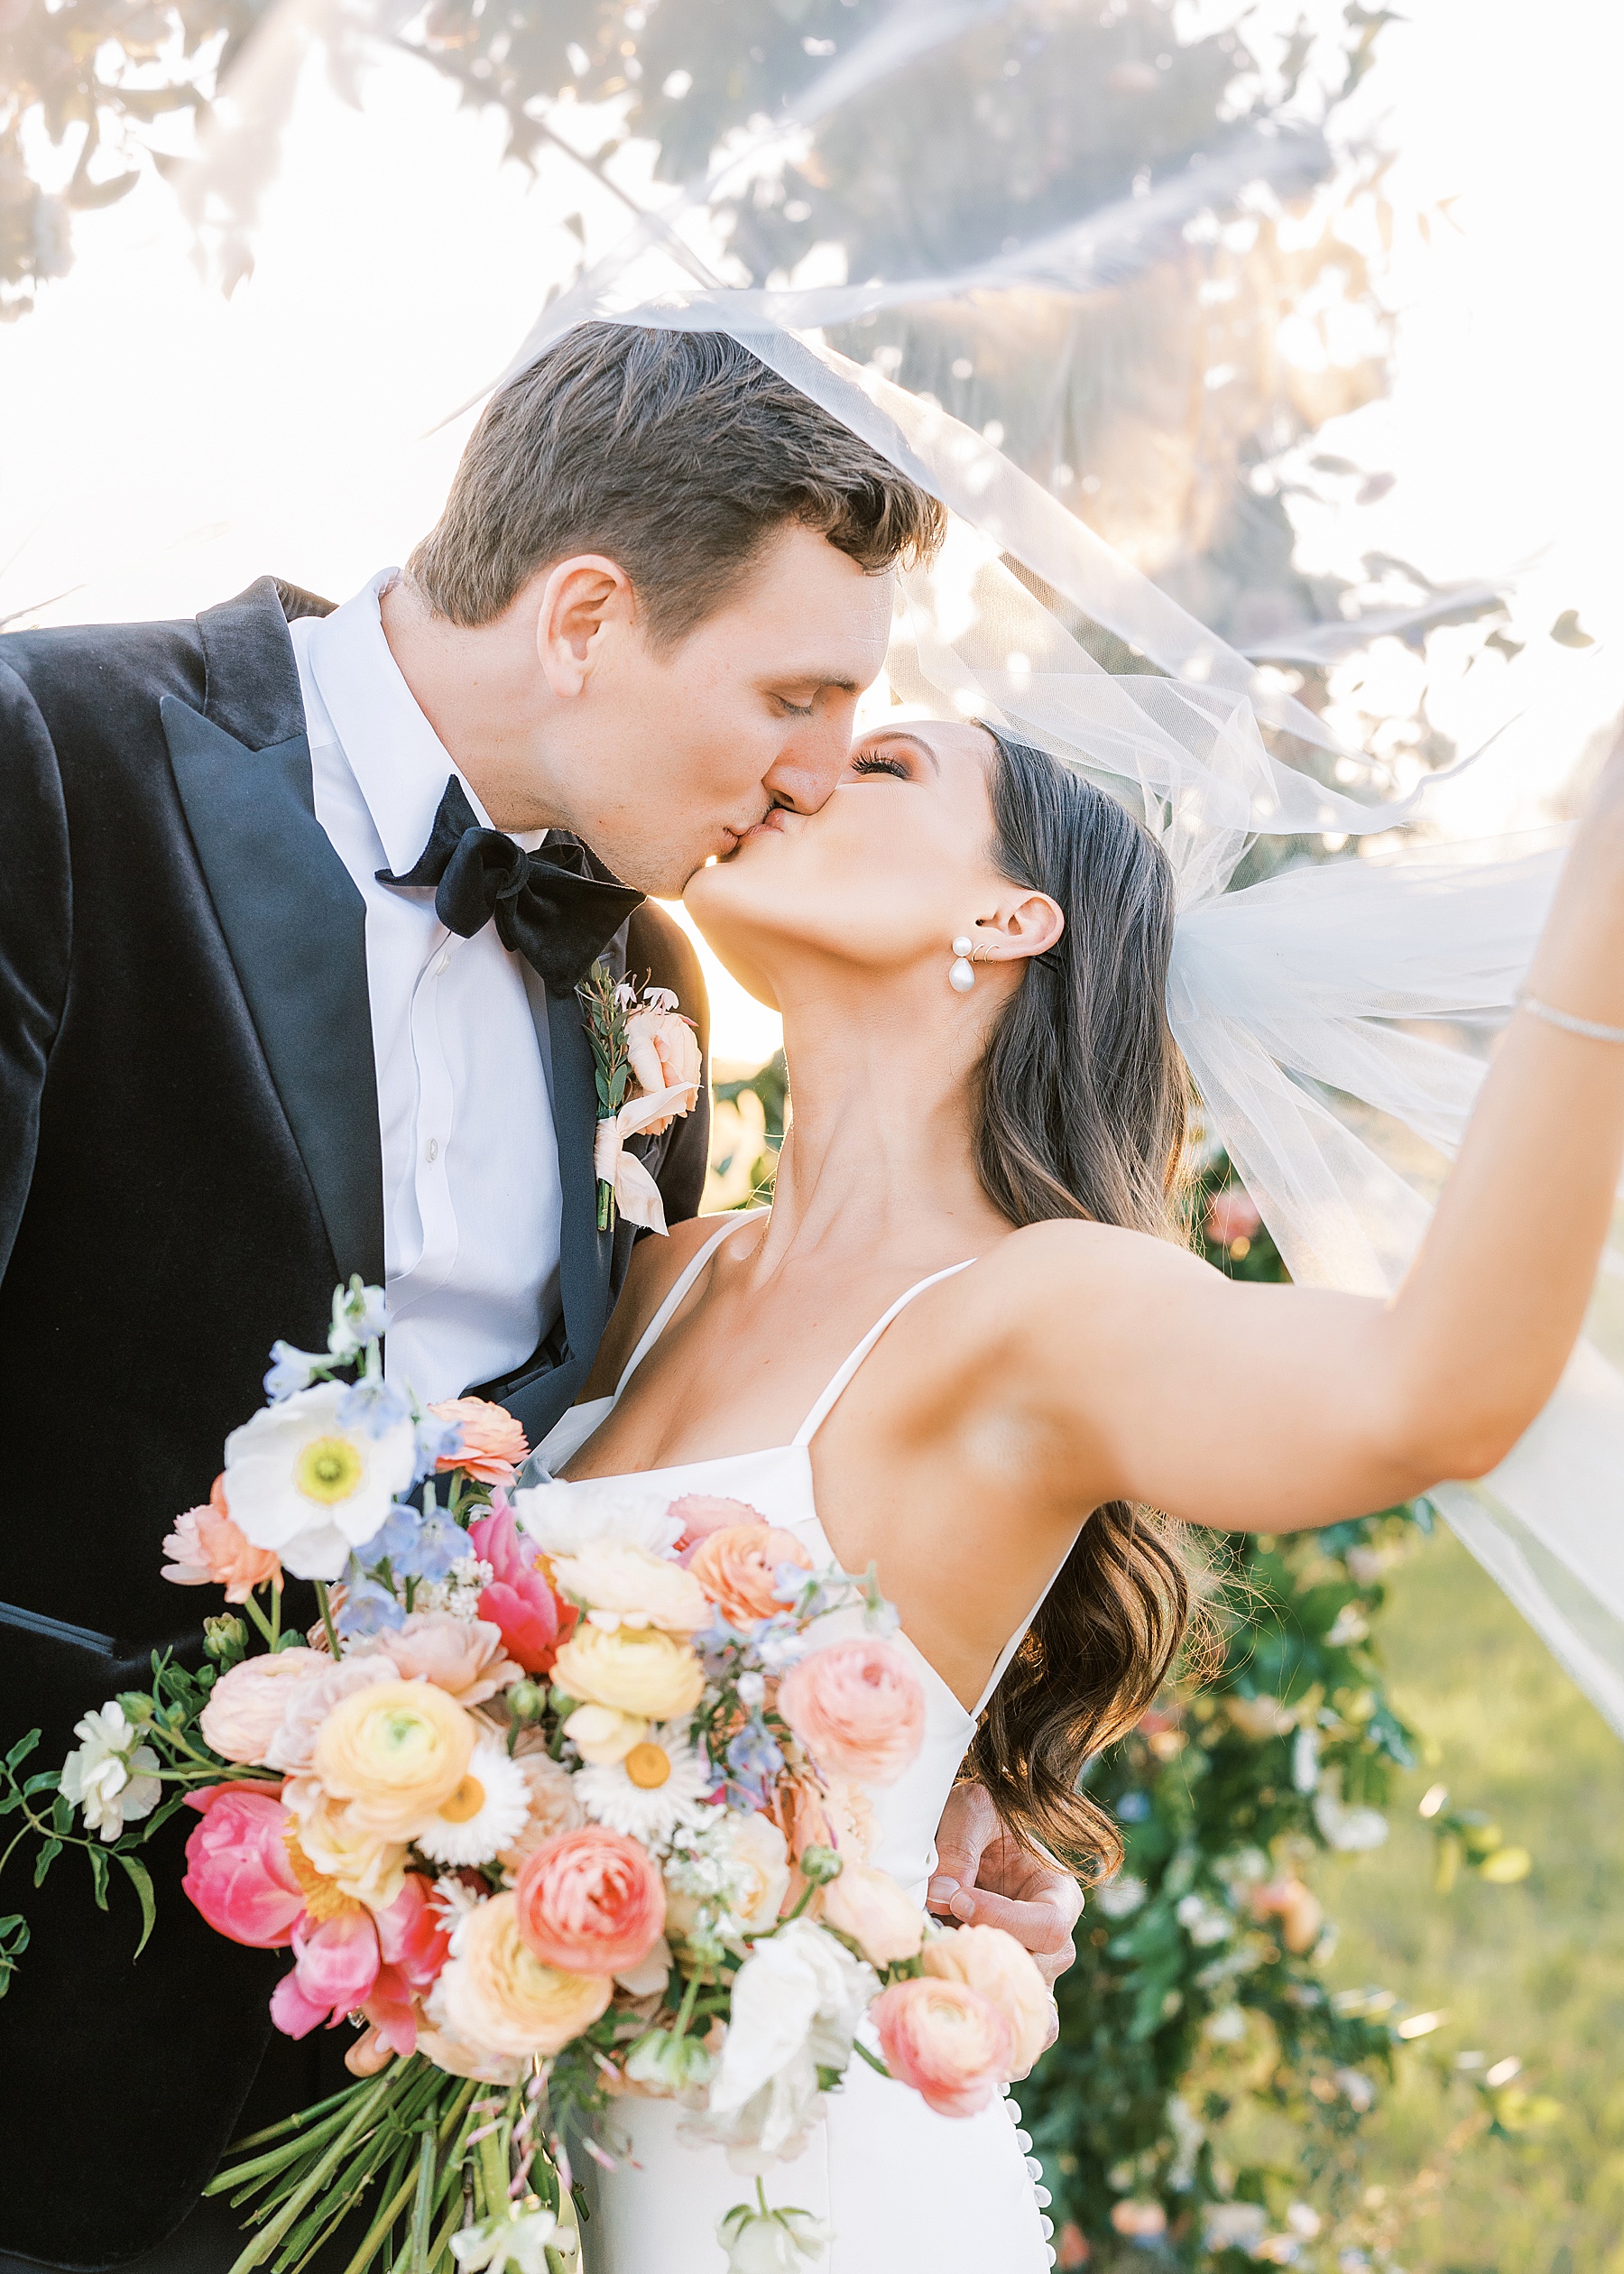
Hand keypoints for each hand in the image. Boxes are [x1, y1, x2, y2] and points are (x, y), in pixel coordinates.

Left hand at [927, 1782, 1083, 2010]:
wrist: (964, 1845)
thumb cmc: (976, 1822)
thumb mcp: (970, 1813)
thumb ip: (959, 1849)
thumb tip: (941, 1897)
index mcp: (1059, 1895)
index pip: (1046, 1924)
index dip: (1003, 1919)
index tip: (956, 1903)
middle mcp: (1054, 1942)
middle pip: (1039, 1972)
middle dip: (990, 1966)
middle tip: (942, 1951)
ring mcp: (1032, 1973)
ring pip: (1028, 2008)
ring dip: (991, 2006)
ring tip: (956, 2000)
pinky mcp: (1006, 1992)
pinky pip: (1014, 2027)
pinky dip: (994, 2034)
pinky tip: (962, 2032)